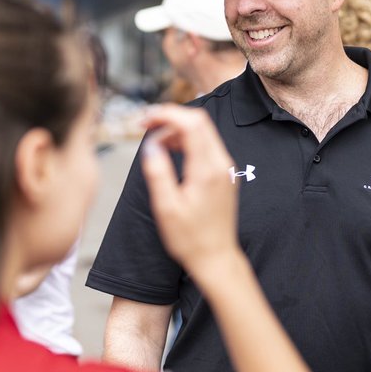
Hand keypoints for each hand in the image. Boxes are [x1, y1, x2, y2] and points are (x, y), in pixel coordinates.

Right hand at [139, 105, 238, 275]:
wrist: (216, 258)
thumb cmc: (190, 239)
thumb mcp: (166, 208)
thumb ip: (158, 172)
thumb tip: (150, 145)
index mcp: (207, 170)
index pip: (191, 123)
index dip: (166, 114)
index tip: (144, 119)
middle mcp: (222, 165)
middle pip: (199, 121)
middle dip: (171, 117)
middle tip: (145, 125)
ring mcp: (226, 169)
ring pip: (204, 132)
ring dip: (178, 129)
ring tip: (154, 143)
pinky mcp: (225, 175)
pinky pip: (207, 146)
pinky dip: (188, 140)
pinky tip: (171, 151)